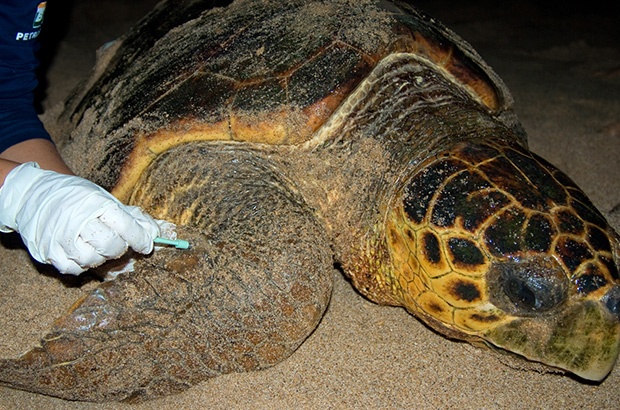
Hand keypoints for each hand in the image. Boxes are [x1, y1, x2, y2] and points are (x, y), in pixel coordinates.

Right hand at [0, 162, 159, 273]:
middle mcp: (77, 220)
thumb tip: (155, 232)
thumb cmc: (76, 197)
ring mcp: (59, 237)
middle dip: (119, 247)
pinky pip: (72, 268)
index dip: (140, 239)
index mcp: (95, 203)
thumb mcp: (103, 198)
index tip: (147, 245)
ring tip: (96, 244)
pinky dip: (81, 264)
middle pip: (110, 246)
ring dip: (100, 257)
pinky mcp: (47, 251)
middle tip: (117, 241)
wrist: (34, 194)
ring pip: (92, 260)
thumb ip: (129, 216)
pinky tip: (80, 251)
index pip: (125, 226)